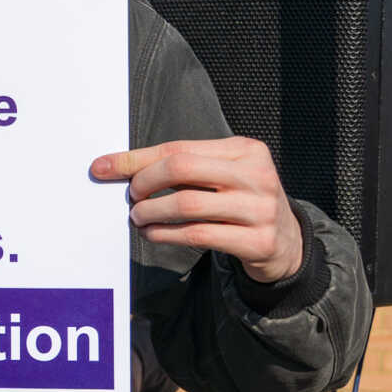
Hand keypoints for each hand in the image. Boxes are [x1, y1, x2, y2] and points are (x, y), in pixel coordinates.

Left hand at [90, 136, 302, 282]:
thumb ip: (183, 167)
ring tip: (138, 217)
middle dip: (145, 182)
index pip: (180, 148)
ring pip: (187, 204)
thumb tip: (120, 166)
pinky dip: (166, 234)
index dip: (137, 159)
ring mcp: (261, 209)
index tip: (104, 167)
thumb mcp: (223, 175)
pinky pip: (198, 235)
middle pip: (183, 169)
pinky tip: (153, 234)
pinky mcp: (258, 242)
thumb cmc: (241, 202)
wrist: (287, 243)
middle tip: (131, 197)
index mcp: (246, 149)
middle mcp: (257, 175)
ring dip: (151, 212)